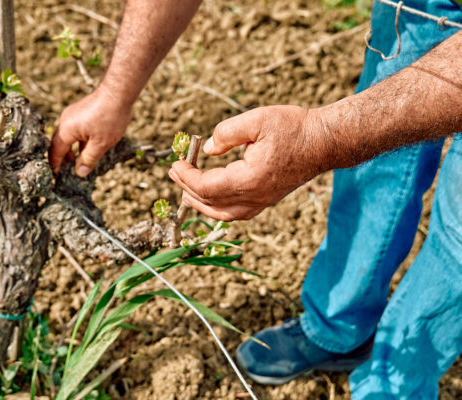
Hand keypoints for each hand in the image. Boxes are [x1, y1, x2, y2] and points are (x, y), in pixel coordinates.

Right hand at [49, 87, 131, 176]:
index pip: (56, 151)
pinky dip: (77, 141)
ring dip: (71, 150)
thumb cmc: (110, 117)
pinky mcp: (81, 111)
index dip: (55, 165)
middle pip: (59, 143)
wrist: (118, 92)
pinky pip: (75, 129)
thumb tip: (79, 173)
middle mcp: (65, 121)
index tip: (55, 177)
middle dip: (62, 158)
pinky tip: (86, 148)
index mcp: (66, 130)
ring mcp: (72, 114)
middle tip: (64, 172)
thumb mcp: (101, 144)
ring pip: (67, 136)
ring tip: (76, 162)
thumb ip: (88, 159)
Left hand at [168, 106, 330, 220]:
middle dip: (187, 188)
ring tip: (185, 192)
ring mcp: (262, 202)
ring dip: (201, 204)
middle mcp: (255, 197)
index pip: (207, 186)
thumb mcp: (257, 119)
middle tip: (174, 172)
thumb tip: (207, 149)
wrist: (324, 142)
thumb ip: (226, 133)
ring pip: (223, 214)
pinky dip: (218, 208)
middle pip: (211, 201)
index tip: (175, 163)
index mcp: (249, 179)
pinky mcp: (267, 200)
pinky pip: (236, 213)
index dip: (186, 176)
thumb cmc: (294, 128)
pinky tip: (210, 198)